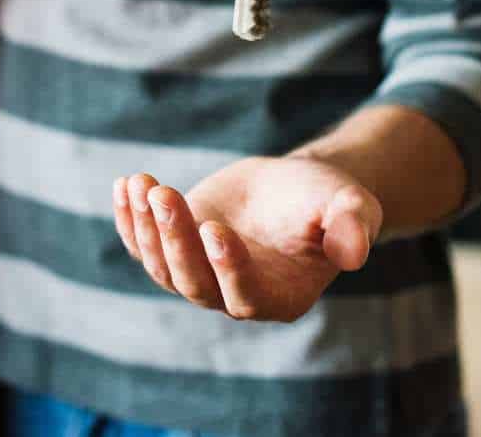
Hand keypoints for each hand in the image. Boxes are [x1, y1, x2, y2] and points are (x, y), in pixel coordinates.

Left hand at [112, 156, 381, 321]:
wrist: (294, 187)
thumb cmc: (327, 199)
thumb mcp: (349, 205)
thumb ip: (353, 226)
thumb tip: (355, 252)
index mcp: (280, 297)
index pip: (244, 296)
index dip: (227, 267)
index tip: (213, 227)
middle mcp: (234, 296)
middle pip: (193, 282)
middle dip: (174, 238)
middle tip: (163, 193)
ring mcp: (199, 275)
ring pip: (162, 265)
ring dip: (146, 226)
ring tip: (141, 184)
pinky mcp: (175, 249)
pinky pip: (142, 245)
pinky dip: (129, 219)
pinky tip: (124, 185)